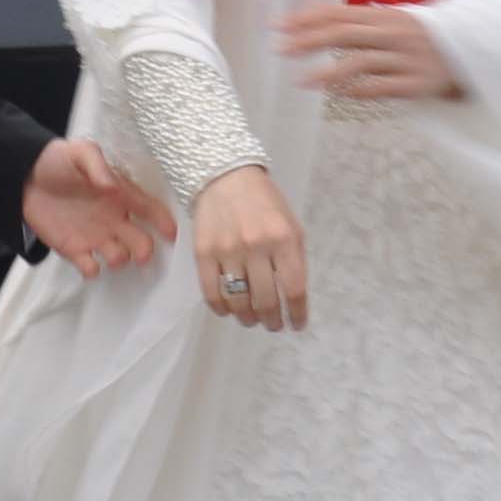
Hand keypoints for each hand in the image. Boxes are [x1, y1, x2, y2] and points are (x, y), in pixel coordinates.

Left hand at [20, 138, 170, 277]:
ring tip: (110, 254)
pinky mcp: (75, 250)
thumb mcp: (80, 152)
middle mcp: (114, 218)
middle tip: (141, 254)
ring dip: (119, 259)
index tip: (171, 233)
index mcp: (120, 195)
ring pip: (120, 257)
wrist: (25, 177)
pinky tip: (87, 262)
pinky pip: (91, 268)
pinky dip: (92, 270)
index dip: (163, 221)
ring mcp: (96, 236)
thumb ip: (97, 166)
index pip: (149, 209)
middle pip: (140, 241)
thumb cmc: (58, 161)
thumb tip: (112, 186)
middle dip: (144, 250)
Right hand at [190, 165, 306, 328]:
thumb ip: (294, 259)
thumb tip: (292, 298)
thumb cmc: (264, 203)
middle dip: (272, 320)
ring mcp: (228, 250)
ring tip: (252, 319)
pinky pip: (212, 293)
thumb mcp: (290, 225)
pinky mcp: (203, 253)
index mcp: (284, 239)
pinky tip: (228, 311)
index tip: (296, 324)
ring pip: (239, 302)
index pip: (294, 289)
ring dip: (248, 318)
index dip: (297, 313)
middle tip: (273, 324)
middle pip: (266, 301)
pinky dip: (222, 309)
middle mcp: (257, 246)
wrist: (225, 176)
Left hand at [276, 1, 459, 103]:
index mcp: (385, 15)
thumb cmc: (424, 37)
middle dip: (308, 41)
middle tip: (280, 49)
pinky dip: (358, 90)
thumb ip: (361, 23)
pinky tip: (339, 94)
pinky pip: (382, 88)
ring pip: (359, 62)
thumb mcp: (396, 22)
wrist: (473, 51)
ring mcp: (406, 58)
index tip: (278, 25)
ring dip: (327, 72)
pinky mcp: (417, 84)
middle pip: (343, 34)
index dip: (306, 17)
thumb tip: (315, 21)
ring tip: (302, 81)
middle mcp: (394, 33)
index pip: (338, 12)